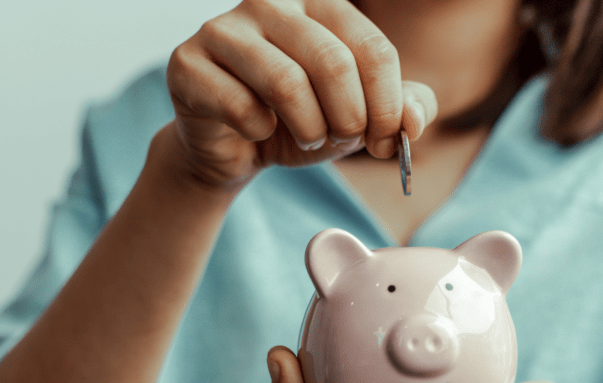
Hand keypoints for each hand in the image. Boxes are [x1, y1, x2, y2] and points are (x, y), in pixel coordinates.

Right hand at [163, 0, 437, 190]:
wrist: (236, 148)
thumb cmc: (302, 120)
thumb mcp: (361, 116)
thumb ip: (402, 109)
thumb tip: (414, 121)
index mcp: (319, 2)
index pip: (374, 49)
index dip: (388, 106)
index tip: (385, 140)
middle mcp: (270, 2)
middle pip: (333, 63)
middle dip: (349, 118)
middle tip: (343, 140)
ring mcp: (223, 28)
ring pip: (287, 83)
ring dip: (309, 128)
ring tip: (308, 138)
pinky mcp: (188, 64)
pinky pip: (241, 107)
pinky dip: (260, 132)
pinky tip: (259, 131)